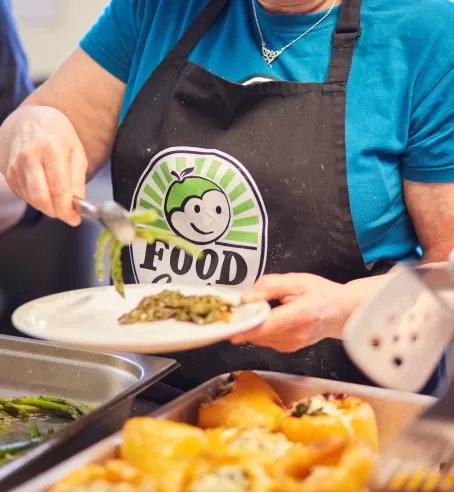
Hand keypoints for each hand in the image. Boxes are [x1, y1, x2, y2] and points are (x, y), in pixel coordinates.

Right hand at [0, 105, 87, 225]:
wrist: (31, 121)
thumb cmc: (58, 136)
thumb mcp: (77, 153)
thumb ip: (78, 181)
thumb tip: (78, 205)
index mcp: (52, 149)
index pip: (58, 189)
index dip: (67, 209)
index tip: (75, 218)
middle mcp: (30, 157)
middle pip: (41, 198)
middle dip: (56, 212)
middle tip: (68, 214)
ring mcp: (15, 165)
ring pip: (31, 199)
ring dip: (48, 206)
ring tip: (59, 199)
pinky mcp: (8, 172)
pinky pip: (24, 195)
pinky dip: (37, 200)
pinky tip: (46, 190)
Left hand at [230, 273, 357, 351]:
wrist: (342, 312)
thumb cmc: (321, 293)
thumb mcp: (296, 281)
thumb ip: (269, 286)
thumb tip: (245, 298)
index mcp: (299, 315)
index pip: (263, 326)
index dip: (242, 326)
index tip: (225, 322)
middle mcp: (294, 335)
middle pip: (257, 334)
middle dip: (243, 323)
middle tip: (235, 309)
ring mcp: (292, 345)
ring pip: (259, 338)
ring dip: (252, 326)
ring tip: (254, 310)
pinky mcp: (289, 349)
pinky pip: (266, 340)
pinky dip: (261, 330)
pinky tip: (268, 319)